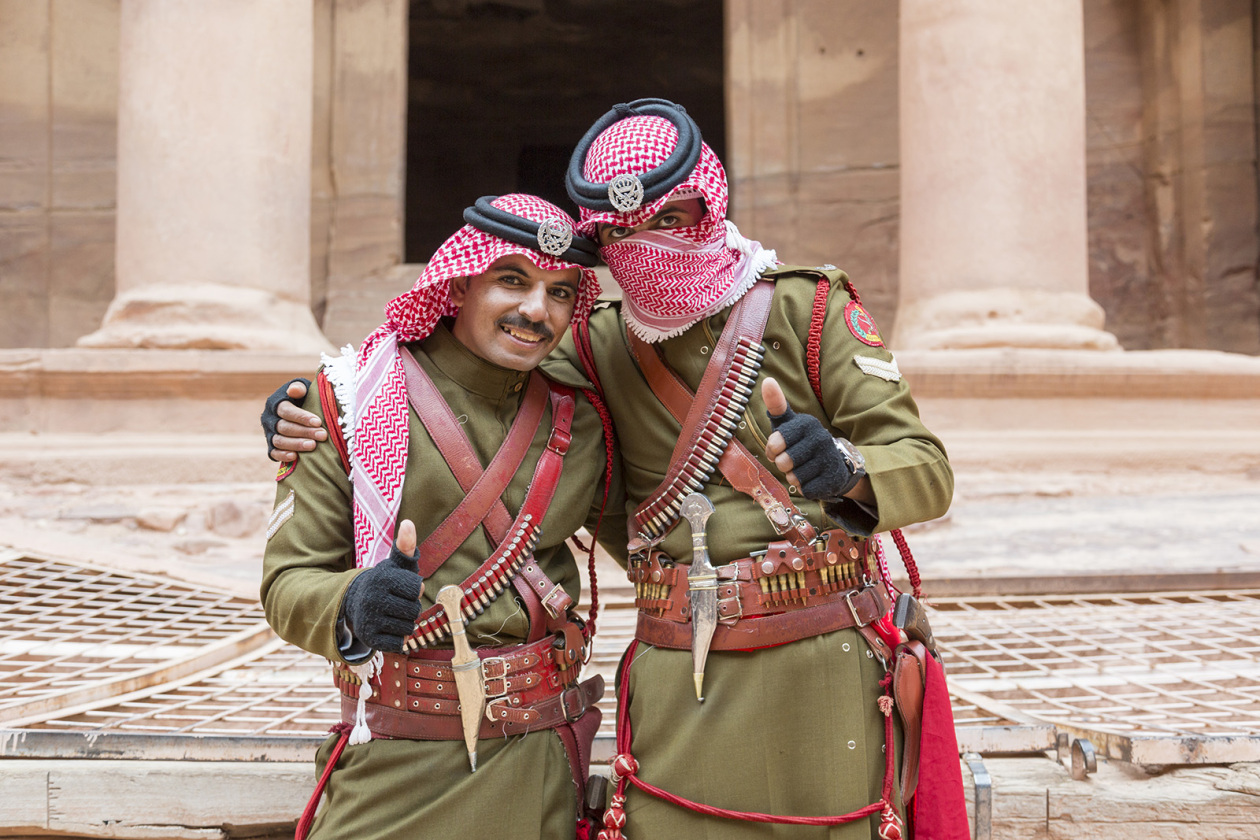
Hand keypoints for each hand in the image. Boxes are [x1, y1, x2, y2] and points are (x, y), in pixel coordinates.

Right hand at [261, 378, 326, 461]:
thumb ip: (299, 388)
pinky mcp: (271, 447)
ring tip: (313, 445)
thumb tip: (294, 390)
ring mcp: (269, 434)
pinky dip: (283, 455)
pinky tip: (295, 456)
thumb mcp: (303, 389)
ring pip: (279, 441)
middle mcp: (269, 419)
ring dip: (296, 444)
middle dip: (304, 431)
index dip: (301, 417)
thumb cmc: (304, 398)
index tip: (318, 422)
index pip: (286, 410)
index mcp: (275, 404)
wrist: (300, 412)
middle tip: (322, 435)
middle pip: (284, 427)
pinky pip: (273, 453)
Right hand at [342, 520, 423, 652]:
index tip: (403, 587)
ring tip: (392, 614)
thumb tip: (408, 523)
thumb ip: (406, 546)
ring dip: (405, 623)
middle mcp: (373, 598)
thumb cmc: (385, 582)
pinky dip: (397, 638)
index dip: (414, 590)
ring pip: (407, 628)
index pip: (417, 589)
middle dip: (411, 608)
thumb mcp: (395, 564)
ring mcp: (369, 619)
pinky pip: (398, 644)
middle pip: (414, 611)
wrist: (354, 603)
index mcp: (382, 578)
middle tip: (397, 602)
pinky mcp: (368, 638)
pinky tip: (387, 628)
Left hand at [762, 377, 862, 500]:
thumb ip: (776, 404)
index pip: (775, 442)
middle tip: (791, 460)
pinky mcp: (834, 478)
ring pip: (794, 478)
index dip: (772, 450)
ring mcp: (829, 458)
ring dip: (794, 477)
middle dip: (783, 465)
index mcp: (807, 423)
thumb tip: (767, 380)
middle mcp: (821, 437)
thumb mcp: (787, 423)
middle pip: (784, 463)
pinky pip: (805, 490)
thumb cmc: (800, 441)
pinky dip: (805, 488)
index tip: (776, 448)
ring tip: (804, 468)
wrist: (833, 462)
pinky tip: (814, 478)